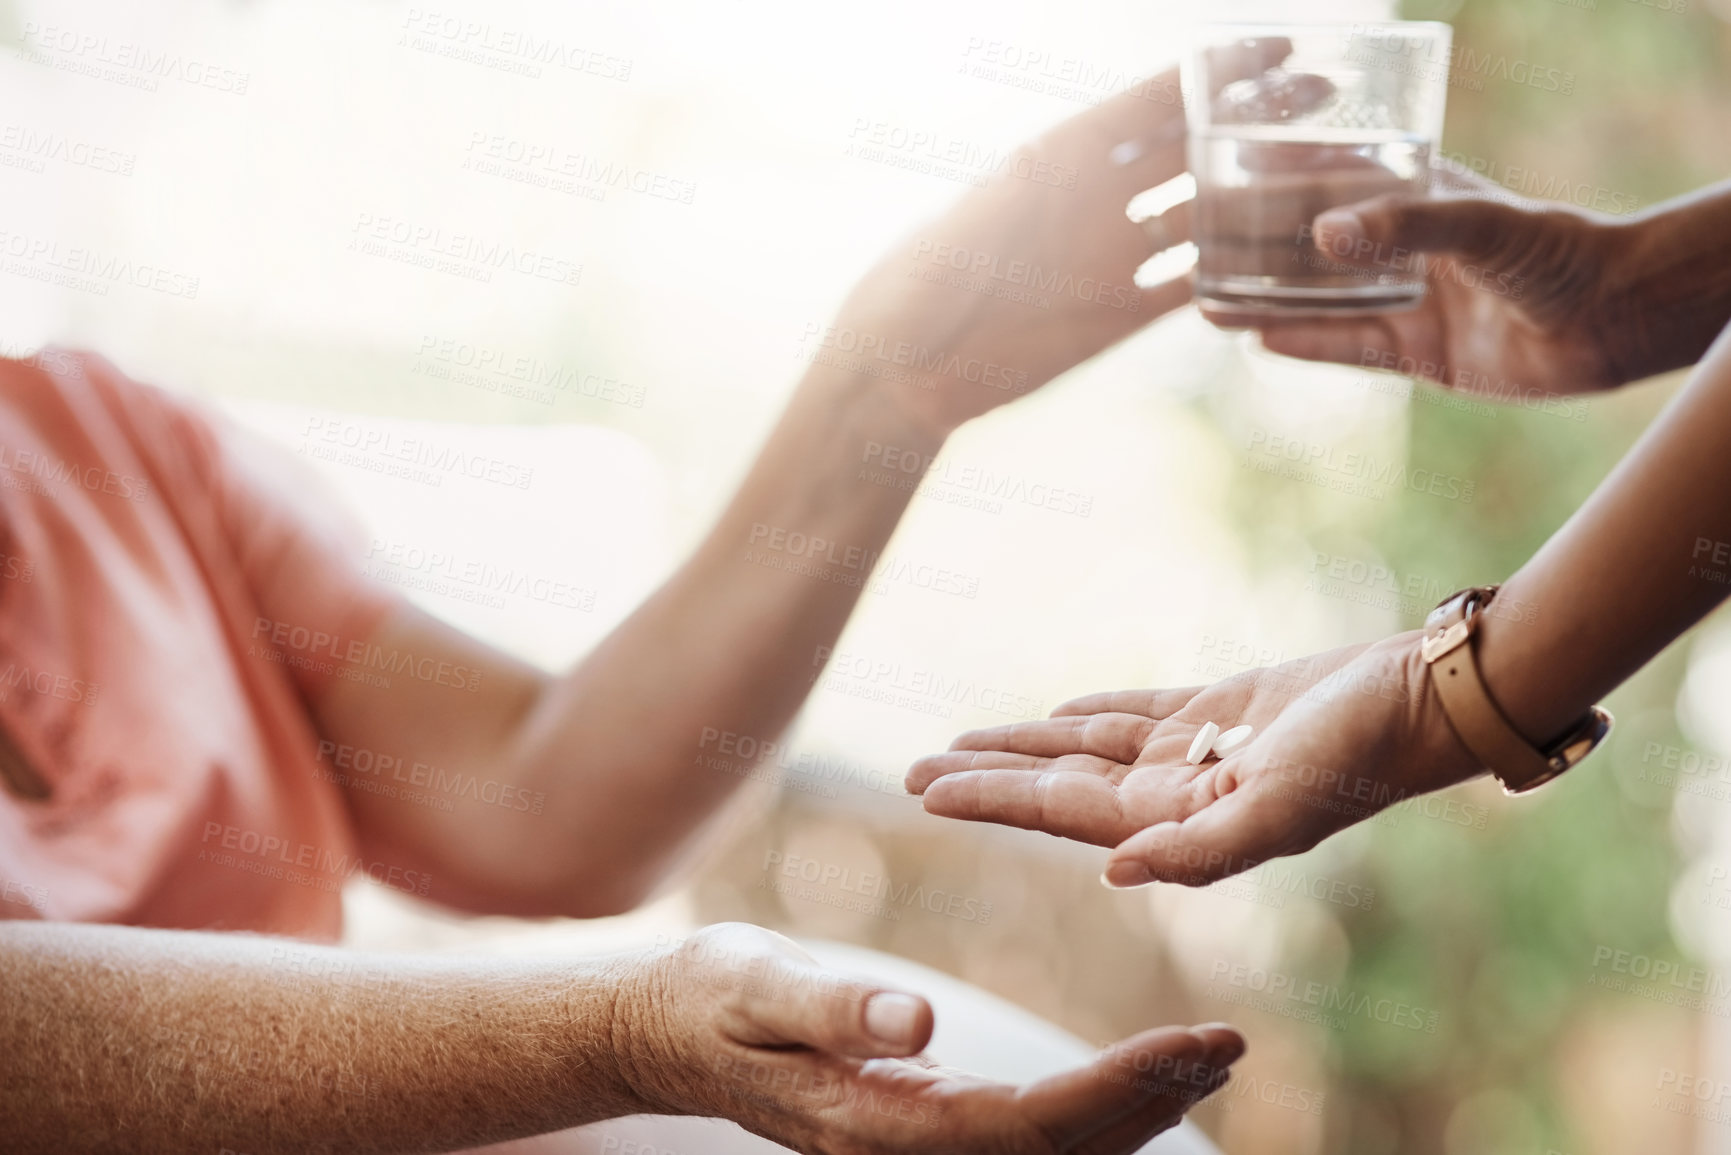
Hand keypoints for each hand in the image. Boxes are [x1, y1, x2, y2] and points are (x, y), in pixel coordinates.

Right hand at [616, 922, 1244, 1152]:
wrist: (668, 1032)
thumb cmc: (710, 1000)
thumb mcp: (757, 987)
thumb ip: (833, 1005)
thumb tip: (917, 1020)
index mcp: (882, 1122)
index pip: (1031, 1125)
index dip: (1120, 1091)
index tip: (1193, 1042)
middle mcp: (911, 1151)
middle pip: (1062, 1153)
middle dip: (1152, 1102)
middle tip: (1230, 1043)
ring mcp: (918, 1148)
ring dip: (1138, 1111)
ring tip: (1209, 1057)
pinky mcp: (923, 1127)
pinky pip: (1032, 1140)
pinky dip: (1099, 1114)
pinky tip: (1139, 1078)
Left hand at [826, 40, 1306, 437]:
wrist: (914, 361)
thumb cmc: (940, 272)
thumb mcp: (1005, 204)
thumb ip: (1076, 163)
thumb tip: (1130, 127)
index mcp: (1072, 153)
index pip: (1161, 100)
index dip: (1222, 75)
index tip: (1285, 52)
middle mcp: (1099, 198)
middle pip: (1193, 150)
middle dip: (1258, 125)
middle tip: (1329, 105)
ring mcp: (1113, 254)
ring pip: (1202, 218)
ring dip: (1258, 202)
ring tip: (1326, 185)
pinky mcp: (1118, 312)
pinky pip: (1188, 288)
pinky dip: (1231, 277)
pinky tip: (1281, 268)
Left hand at [906, 632, 1483, 887]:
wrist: (1422, 699)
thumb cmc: (1358, 755)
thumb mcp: (1278, 810)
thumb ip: (1198, 849)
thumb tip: (1111, 873)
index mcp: (1181, 823)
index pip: (1059, 812)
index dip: (990, 799)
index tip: (923, 789)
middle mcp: (1178, 795)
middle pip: (1057, 783)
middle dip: (987, 778)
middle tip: (912, 771)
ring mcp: (1198, 753)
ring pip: (1085, 746)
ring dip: (1024, 743)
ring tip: (963, 739)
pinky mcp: (1222, 711)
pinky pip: (1136, 712)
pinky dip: (1090, 711)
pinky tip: (1056, 712)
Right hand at [1204, 164, 1642, 396]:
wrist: (1610, 322)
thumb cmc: (1556, 252)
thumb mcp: (1480, 224)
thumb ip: (1405, 227)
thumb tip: (1323, 237)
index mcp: (1415, 196)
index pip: (1331, 180)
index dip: (1276, 180)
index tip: (1221, 181)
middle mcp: (1403, 247)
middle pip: (1312, 246)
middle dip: (1257, 249)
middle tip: (1197, 251)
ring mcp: (1406, 301)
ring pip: (1319, 300)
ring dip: (1267, 301)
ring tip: (1207, 302)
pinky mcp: (1416, 353)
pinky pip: (1346, 348)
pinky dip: (1303, 343)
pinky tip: (1257, 338)